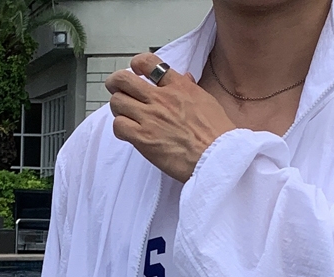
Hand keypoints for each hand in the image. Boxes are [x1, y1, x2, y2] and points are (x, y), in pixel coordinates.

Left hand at [106, 52, 235, 181]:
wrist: (217, 157)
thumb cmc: (217, 135)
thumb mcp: (208, 102)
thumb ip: (191, 89)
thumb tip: (185, 78)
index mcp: (178, 86)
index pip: (148, 62)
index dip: (136, 65)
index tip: (135, 72)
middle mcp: (161, 98)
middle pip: (124, 79)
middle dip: (116, 83)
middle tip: (116, 90)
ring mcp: (150, 118)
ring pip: (117, 102)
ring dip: (118, 108)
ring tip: (125, 115)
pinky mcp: (144, 138)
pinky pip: (119, 126)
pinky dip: (120, 128)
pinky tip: (128, 134)